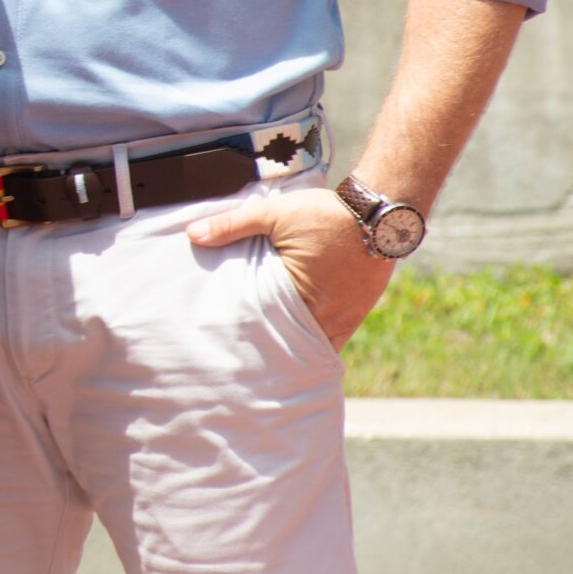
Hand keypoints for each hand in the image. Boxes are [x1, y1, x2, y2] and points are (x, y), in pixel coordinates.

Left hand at [188, 186, 392, 347]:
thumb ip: (232, 225)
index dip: (253, 342)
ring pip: (316, 344)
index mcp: (299, 294)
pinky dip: (321, 342)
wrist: (381, 212)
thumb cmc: (325, 214)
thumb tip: (192, 234)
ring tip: (274, 356)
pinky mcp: (359, 310)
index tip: (235, 351)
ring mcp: (345, 315)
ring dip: (298, 347)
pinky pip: (338, 336)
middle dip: (273, 349)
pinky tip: (305, 343)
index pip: (270, 330)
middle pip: (294, 343)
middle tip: (249, 361)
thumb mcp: (273, 213)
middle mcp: (325, 313)